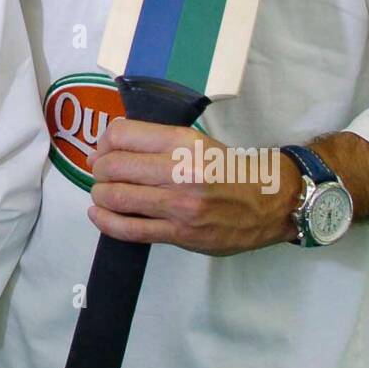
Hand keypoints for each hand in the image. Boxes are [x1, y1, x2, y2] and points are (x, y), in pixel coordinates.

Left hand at [85, 119, 299, 254]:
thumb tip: (105, 150)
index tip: (103, 151)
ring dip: (101, 195)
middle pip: (113, 166)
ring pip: (116, 197)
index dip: (104, 143)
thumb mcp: (195, 142)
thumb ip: (155, 143)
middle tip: (102, 174)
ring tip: (104, 194)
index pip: (122, 134)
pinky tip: (100, 216)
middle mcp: (180, 170)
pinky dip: (106, 222)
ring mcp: (179, 204)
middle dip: (99, 171)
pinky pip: (130, 229)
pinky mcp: (180, 233)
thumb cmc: (227, 170)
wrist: (269, 202)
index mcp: (182, 141)